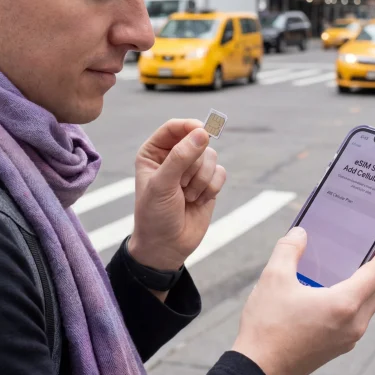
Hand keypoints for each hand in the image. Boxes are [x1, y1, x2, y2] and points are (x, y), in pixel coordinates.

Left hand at [129, 120, 226, 273]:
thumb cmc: (155, 214)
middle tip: (180, 186)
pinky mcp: (208, 183)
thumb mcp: (162, 185)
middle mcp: (174, 157)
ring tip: (187, 196)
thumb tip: (203, 133)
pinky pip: (221, 173)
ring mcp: (192, 170)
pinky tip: (198, 201)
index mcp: (154, 152)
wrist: (166, 246)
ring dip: (201, 180)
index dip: (189, 127)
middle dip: (193, 166)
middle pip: (198, 142)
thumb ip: (181, 157)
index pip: (175, 127)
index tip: (202, 132)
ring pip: (211, 157)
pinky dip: (212, 188)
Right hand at [231, 228, 374, 374]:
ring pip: (369, 305)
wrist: (259, 368)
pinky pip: (357, 318)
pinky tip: (335, 291)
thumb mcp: (274, 278)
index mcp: (344, 304)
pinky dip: (355, 300)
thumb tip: (299, 234)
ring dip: (368, 284)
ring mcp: (347, 338)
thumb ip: (289, 250)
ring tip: (355, 266)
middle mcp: (353, 323)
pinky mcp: (338, 347)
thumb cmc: (267, 327)